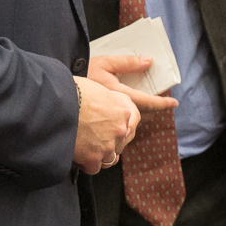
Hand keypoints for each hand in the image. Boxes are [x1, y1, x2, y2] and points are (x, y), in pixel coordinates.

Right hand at [72, 56, 178, 173]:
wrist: (52, 106)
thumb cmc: (75, 84)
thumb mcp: (103, 66)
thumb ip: (126, 65)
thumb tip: (149, 60)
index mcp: (124, 105)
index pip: (146, 106)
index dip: (158, 104)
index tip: (172, 103)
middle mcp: (121, 128)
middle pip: (128, 133)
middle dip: (121, 131)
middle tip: (109, 126)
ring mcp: (108, 145)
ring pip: (114, 152)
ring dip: (107, 148)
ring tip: (94, 141)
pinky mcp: (93, 159)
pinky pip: (98, 164)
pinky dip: (93, 160)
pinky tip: (85, 153)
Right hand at [73, 73, 137, 173]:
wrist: (58, 104)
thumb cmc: (72, 91)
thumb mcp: (97, 90)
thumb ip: (106, 102)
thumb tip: (99, 107)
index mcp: (123, 111)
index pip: (126, 127)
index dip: (113, 130)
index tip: (103, 130)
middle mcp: (119, 129)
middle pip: (118, 144)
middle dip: (106, 144)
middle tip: (91, 140)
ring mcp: (108, 145)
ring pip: (108, 158)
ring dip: (97, 156)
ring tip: (84, 150)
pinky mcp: (94, 157)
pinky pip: (94, 168)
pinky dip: (86, 165)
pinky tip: (78, 158)